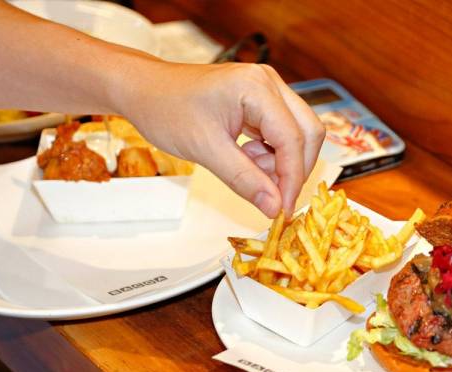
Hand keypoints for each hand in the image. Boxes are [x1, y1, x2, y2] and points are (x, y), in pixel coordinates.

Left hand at [118, 62, 324, 217]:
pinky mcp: (261, 102)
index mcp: (257, 87)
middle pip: (307, 133)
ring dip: (281, 164)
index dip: (292, 178)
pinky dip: (271, 156)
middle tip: (274, 198)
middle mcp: (269, 83)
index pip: (292, 138)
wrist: (144, 90)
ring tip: (248, 172)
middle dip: (294, 170)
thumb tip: (274, 207)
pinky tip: (246, 160)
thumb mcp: (205, 150)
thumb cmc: (166, 109)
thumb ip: (244, 179)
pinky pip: (281, 134)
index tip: (284, 209)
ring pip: (297, 135)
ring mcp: (267, 91)